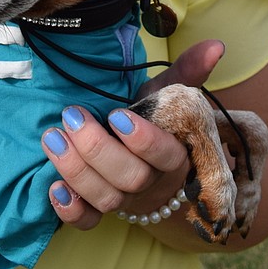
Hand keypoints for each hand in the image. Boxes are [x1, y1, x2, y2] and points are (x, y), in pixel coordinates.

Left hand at [42, 40, 224, 230]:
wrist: (135, 160)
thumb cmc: (150, 121)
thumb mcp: (165, 95)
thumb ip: (186, 73)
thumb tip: (215, 45)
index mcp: (172, 155)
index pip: (165, 155)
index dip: (143, 140)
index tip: (116, 115)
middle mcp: (150, 183)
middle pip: (131, 178)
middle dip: (97, 148)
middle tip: (72, 116)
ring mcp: (125, 201)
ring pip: (106, 198)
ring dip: (76, 170)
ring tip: (52, 137)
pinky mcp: (99, 213)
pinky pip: (87, 223)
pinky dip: (71, 210)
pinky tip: (54, 188)